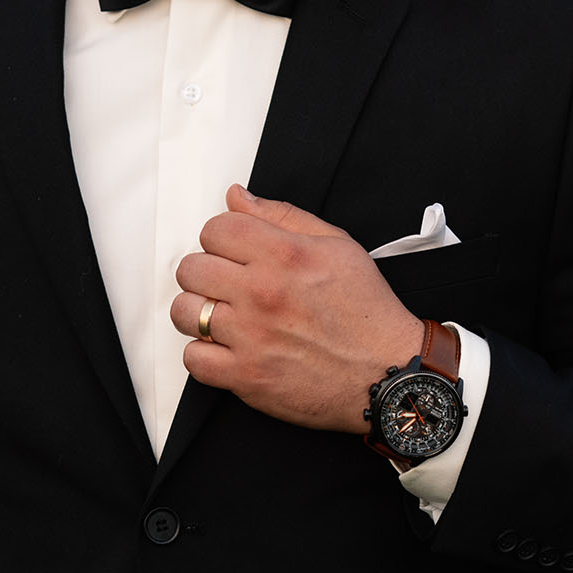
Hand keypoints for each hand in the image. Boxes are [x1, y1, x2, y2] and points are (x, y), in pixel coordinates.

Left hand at [170, 186, 421, 432]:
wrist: (387, 374)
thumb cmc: (366, 312)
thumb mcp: (337, 245)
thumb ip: (281, 215)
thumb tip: (236, 196)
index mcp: (284, 255)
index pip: (215, 229)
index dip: (221, 238)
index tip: (235, 252)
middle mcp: (262, 293)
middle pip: (191, 267)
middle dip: (207, 271)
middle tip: (229, 284)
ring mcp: (251, 336)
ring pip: (184, 312)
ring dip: (198, 311)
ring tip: (223, 316)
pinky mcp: (246, 376)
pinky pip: (193, 358)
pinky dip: (204, 354)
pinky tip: (227, 348)